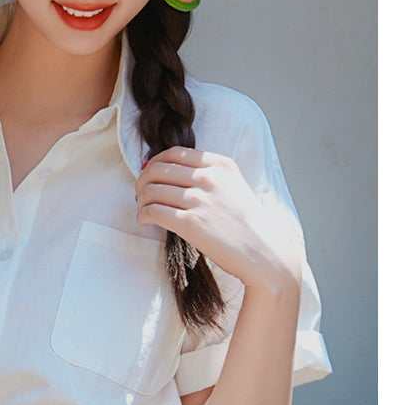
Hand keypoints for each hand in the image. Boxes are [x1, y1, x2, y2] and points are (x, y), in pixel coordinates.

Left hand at [135, 147, 300, 289]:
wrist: (263, 251)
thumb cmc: (246, 223)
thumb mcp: (233, 186)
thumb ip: (208, 175)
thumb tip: (168, 172)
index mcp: (220, 165)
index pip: (174, 153)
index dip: (155, 163)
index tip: (149, 174)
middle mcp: (209, 178)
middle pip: (158, 169)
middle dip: (143, 181)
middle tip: (141, 194)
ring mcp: (199, 200)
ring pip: (151, 190)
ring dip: (142, 200)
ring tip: (144, 209)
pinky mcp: (191, 223)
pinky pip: (153, 211)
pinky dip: (143, 215)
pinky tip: (145, 221)